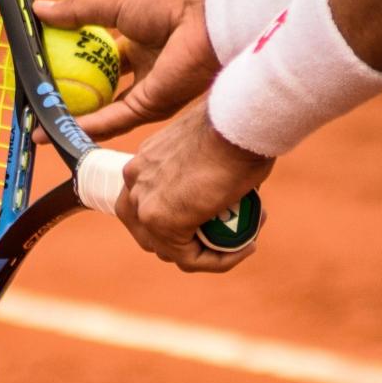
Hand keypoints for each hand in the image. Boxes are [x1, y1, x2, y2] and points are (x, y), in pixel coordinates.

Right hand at [32, 0, 219, 141]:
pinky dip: (86, 125)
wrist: (203, 18)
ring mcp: (147, 92)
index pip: (97, 62)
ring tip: (39, 126)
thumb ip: (77, 12)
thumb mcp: (114, 5)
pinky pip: (113, 120)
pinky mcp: (150, 107)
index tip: (42, 71)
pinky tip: (59, 127)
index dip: (70, 66)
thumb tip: (37, 10)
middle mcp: (143, 72)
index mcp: (137, 44)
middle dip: (70, 101)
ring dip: (73, 120)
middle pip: (100, 92)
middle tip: (38, 105)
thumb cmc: (167, 3)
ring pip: (103, 113)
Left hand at [115, 101, 273, 271]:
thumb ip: (204, 173)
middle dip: (188, 242)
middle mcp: (135, 182)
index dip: (181, 222)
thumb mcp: (211, 149)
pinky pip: (190, 258)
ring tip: (245, 240)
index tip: (218, 219)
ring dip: (209, 253)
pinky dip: (219, 261)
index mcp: (143, 162)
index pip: (148, 205)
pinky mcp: (161, 221)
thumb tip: (224, 193)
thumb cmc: (236, 127)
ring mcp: (143, 203)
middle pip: (150, 233)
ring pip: (171, 251)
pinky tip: (246, 246)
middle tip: (227, 236)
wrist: (237, 122)